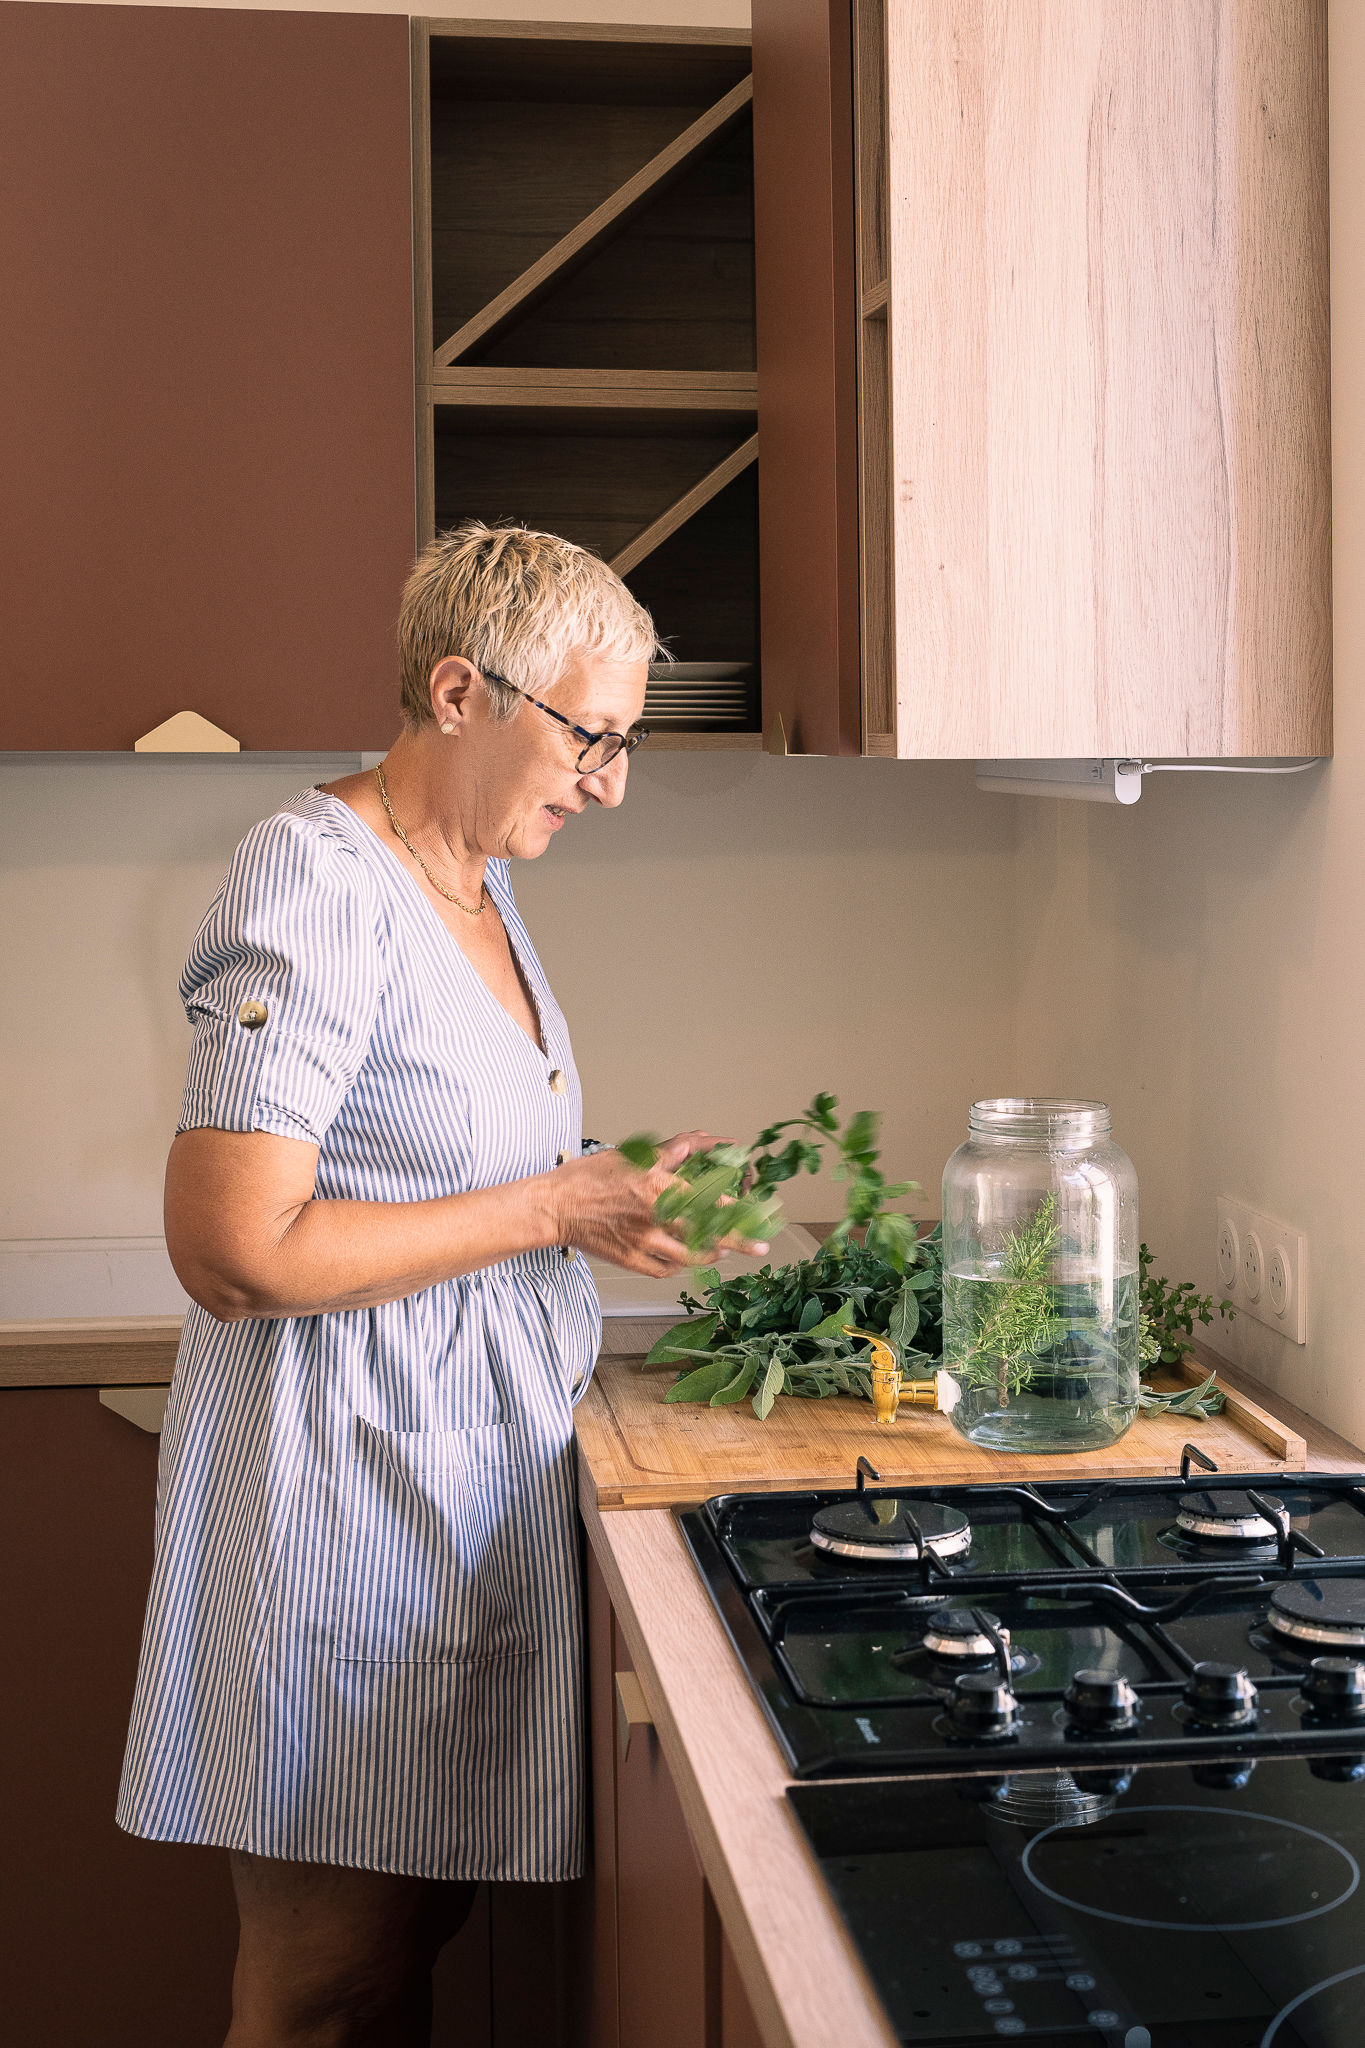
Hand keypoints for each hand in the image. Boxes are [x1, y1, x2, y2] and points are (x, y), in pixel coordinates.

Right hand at [550, 1132, 769, 1276]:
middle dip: (738, 1242)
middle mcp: (653, 1216)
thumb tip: (700, 1142)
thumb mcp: (631, 1155)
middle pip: (706, 1233)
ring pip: (689, 1256)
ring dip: (710, 1254)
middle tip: (759, 1248)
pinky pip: (664, 1269)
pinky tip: (685, 1258)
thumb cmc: (590, 1178)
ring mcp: (642, 1242)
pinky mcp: (630, 1260)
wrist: (555, 1207)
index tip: (755, 1216)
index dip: (735, 1210)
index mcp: (656, 1186)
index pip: (707, 1200)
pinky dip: (678, 1265)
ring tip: (722, 1251)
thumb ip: (670, 1152)